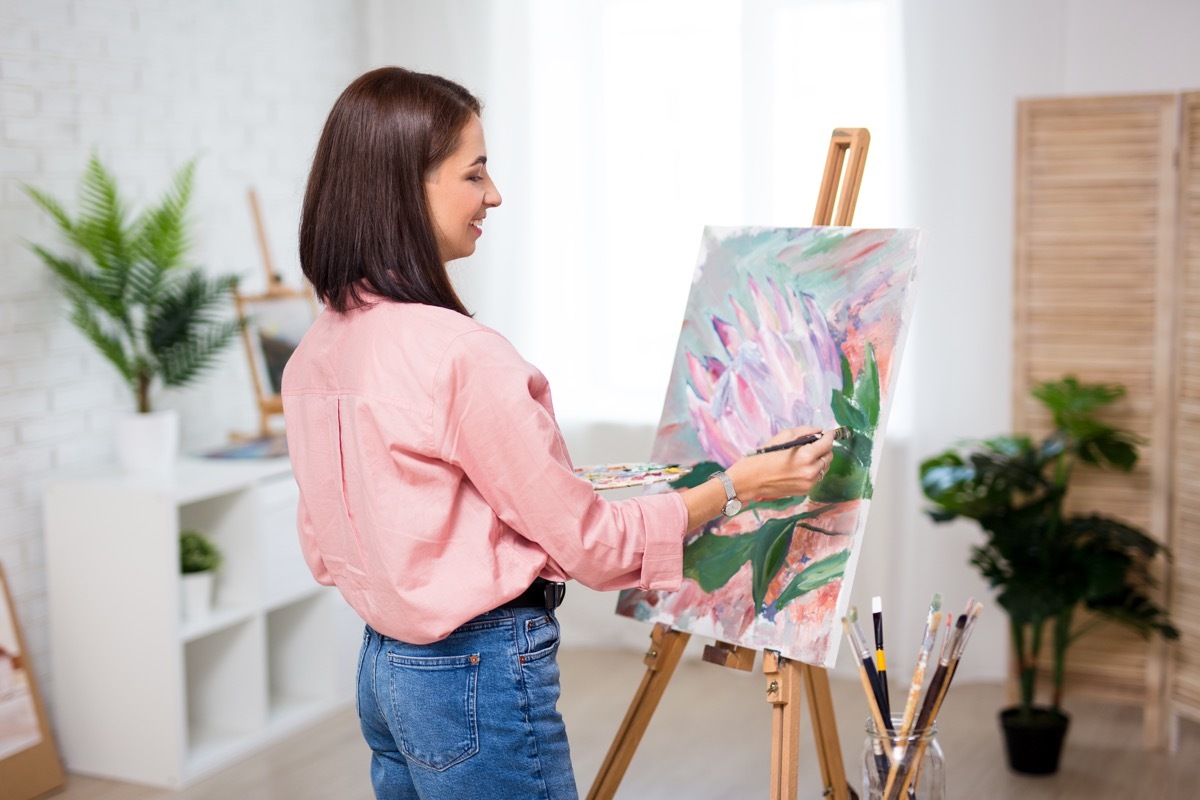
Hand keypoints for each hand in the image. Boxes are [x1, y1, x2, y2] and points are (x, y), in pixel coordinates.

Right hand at [680, 426, 835, 530]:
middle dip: (825, 448)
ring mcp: (808, 483)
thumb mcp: (781, 437)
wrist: (748, 481)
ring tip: (807, 455)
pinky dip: (813, 470)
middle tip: (815, 443)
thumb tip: (818, 430)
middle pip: (829, 457)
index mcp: (806, 456)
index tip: (829, 432)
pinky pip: (816, 478)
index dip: (829, 436)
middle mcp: (810, 471)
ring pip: (824, 469)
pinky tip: (800, 466)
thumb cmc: (762, 457)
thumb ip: (803, 432)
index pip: (827, 444)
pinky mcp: (804, 491)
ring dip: (820, 460)